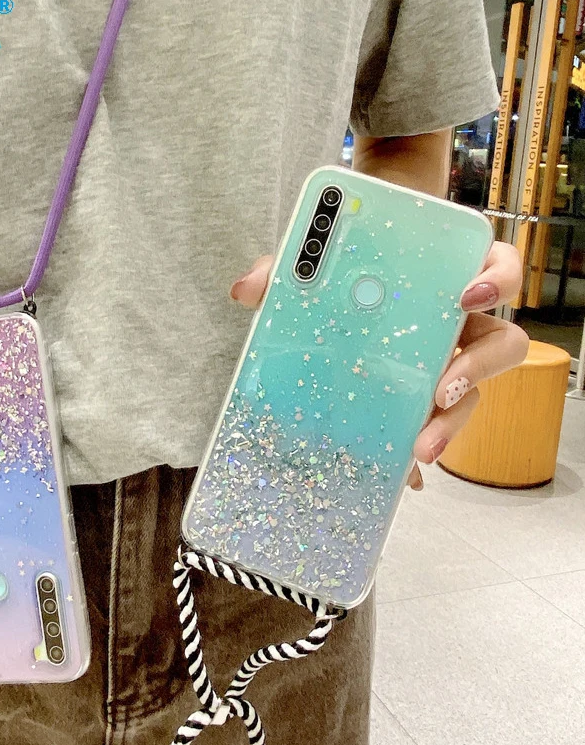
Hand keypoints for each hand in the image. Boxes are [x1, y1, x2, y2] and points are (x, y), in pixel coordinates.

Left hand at [230, 241, 528, 489]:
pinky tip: (401, 474)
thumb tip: (244, 289)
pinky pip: (434, 430)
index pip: (497, 271)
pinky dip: (418, 454)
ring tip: (421, 446)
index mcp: (442, 283)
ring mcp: (445, 370)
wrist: (340, 305)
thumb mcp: (309, 276)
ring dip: (454, 423)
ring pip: (474, 397)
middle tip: (442, 388)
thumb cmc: (340, 287)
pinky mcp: (424, 408)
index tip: (467, 295)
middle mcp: (457, 328)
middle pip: (501, 344)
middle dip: (479, 367)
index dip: (497, 280)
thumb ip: (282, 274)